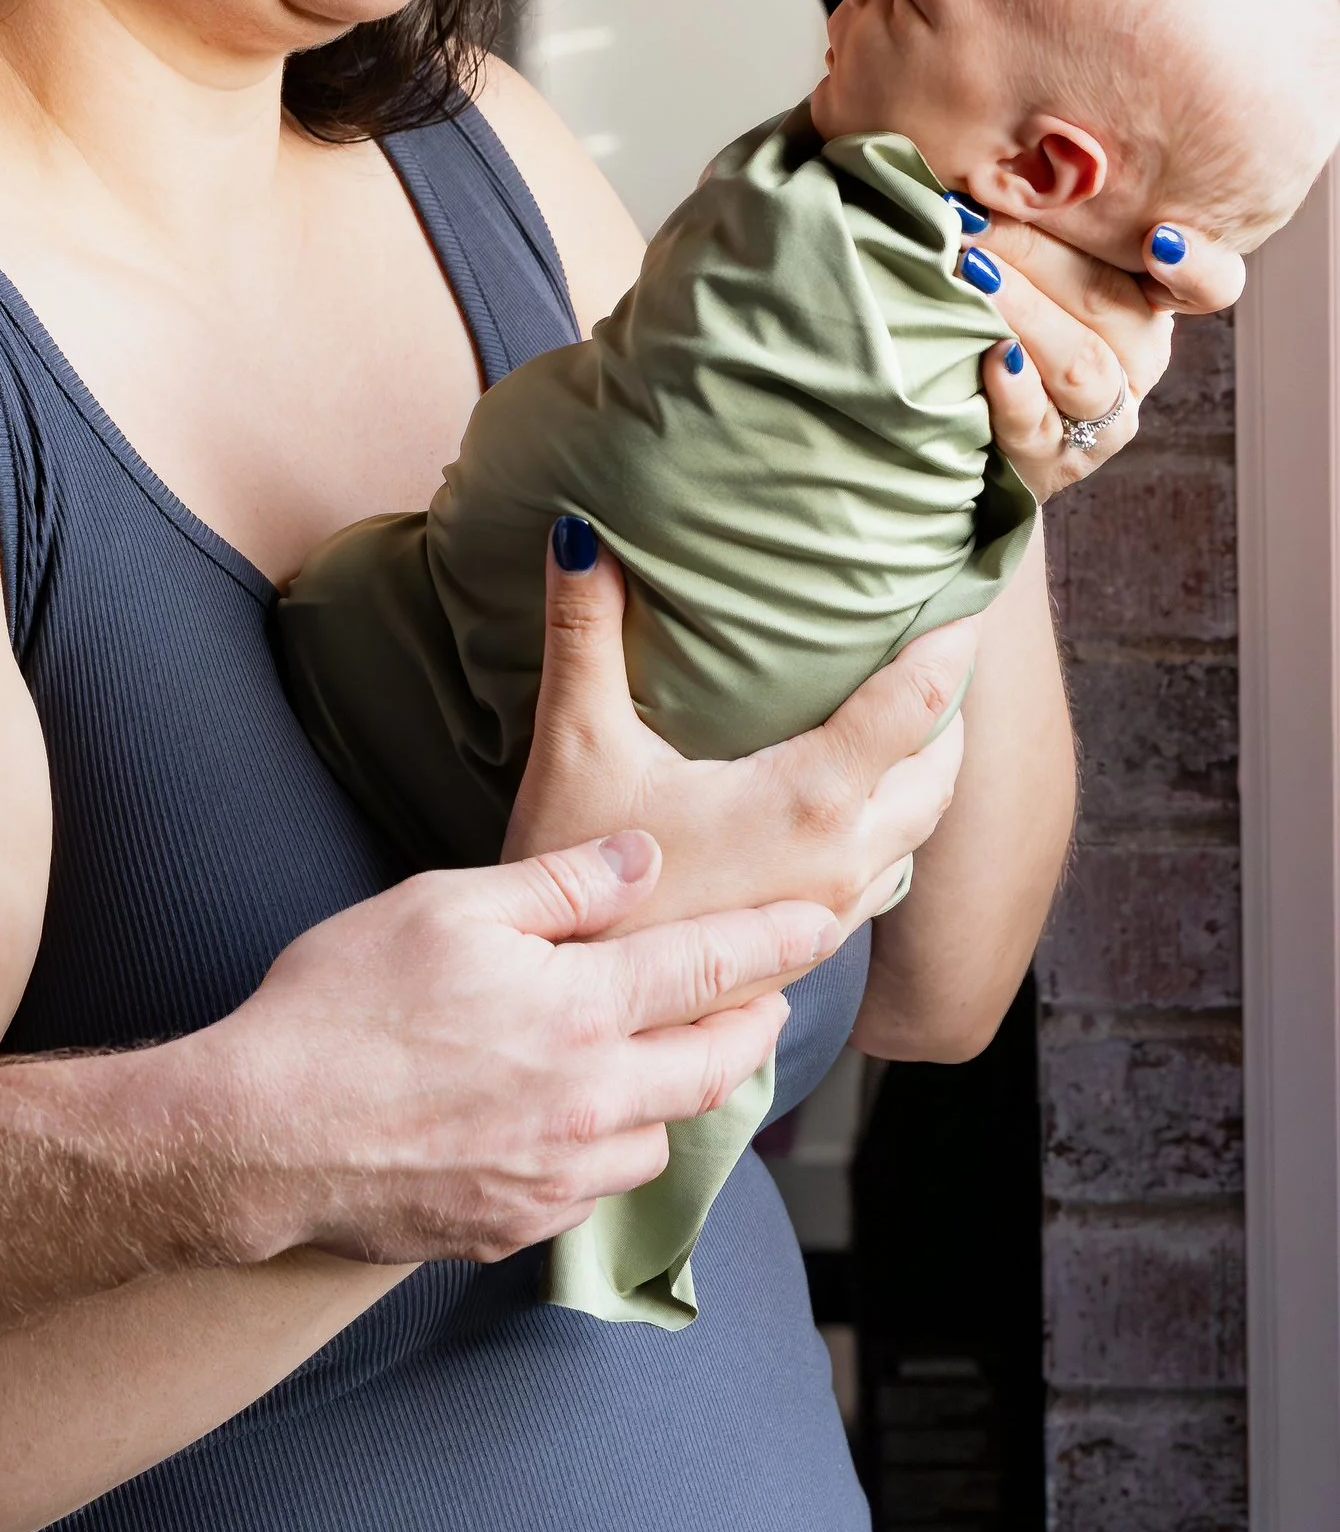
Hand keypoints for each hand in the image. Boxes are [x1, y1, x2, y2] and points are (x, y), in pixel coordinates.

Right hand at [201, 827, 841, 1268]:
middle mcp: (590, 1105)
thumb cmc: (337, 1007)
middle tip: (762, 998)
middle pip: (717, 1068)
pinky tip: (564, 1126)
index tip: (825, 923)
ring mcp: (556, 1179)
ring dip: (675, 1096)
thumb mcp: (443, 907)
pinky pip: (592, 1192)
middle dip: (753, 1026)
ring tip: (656, 1061)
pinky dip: (601, 1154)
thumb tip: (644, 857)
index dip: (780, 940)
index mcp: (580, 1012)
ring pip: (660, 1140)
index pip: (715, 967)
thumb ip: (558, 886)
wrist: (257, 1138)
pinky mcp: (514, 1230)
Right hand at [502, 528, 968, 929]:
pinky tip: (849, 814)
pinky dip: (891, 830)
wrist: (560, 997)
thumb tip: (580, 533)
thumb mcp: (575, 740)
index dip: (950, 649)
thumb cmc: (568, 867)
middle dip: (947, 713)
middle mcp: (840, 861)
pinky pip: (883, 879)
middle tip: (939, 656)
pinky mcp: (804, 948)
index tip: (971, 602)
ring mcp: (828, 914)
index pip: (913, 707)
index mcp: (808, 801)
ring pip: (919, 836)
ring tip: (907, 726)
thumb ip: (583, 631)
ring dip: (926, 776)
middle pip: (939, 773)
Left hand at [961, 201, 1234, 502]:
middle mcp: (1140, 357)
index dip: (1193, 263)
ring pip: (1079, 360)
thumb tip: (996, 160)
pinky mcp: (1057, 459)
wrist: (976, 433)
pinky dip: (1013, 389)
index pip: (1209, 283)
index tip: (1158, 237)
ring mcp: (1104, 414)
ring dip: (1021, 309)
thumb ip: (1042, 227)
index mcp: (1148, 301)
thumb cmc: (1005, 323)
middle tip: (970, 214)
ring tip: (970, 270)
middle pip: (1108, 302)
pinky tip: (990, 356)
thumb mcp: (1034, 270)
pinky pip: (1037, 422)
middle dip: (1033, 251)